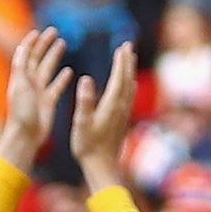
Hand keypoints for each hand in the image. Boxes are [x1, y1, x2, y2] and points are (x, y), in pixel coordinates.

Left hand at [0, 29, 71, 169]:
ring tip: (62, 44)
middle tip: (54, 32)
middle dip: (45, 44)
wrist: (26, 136)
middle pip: (38, 58)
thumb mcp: (20, 86)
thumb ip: (22, 67)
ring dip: (54, 56)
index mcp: (21, 77)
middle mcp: (30, 82)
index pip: (26, 54)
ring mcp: (39, 91)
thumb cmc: (22, 113)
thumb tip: (22, 47)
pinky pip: (56, 86)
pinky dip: (62, 78)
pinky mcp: (48, 101)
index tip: (38, 31)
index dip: (31, 42)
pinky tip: (69, 71)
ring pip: (48, 69)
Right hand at [68, 41, 137, 192]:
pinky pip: (129, 96)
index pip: (118, 78)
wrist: (102, 167)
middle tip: (128, 45)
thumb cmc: (88, 147)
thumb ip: (84, 101)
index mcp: (112, 106)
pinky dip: (129, 84)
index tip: (122, 47)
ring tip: (129, 58)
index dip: (121, 62)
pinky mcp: (122, 120)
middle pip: (127, 79)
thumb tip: (87, 79)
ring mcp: (123, 114)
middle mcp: (121, 107)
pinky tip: (129, 84)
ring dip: (129, 71)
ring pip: (129, 87)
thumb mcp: (81, 124)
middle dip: (127, 61)